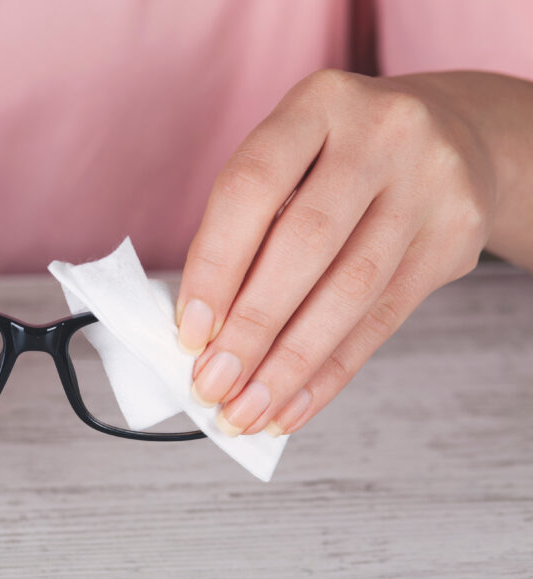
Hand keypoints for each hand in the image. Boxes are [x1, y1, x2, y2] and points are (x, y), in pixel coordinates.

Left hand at [176, 69, 528, 437]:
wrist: (454, 138)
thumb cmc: (339, 160)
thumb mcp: (292, 159)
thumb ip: (246, 225)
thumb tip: (201, 327)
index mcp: (317, 104)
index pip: (252, 186)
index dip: (215, 265)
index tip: (189, 330)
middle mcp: (381, 135)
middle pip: (305, 244)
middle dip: (251, 327)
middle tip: (213, 382)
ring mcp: (428, 185)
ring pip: (350, 292)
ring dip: (289, 364)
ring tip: (246, 408)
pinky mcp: (455, 239)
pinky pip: (383, 321)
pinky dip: (330, 373)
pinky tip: (292, 405)